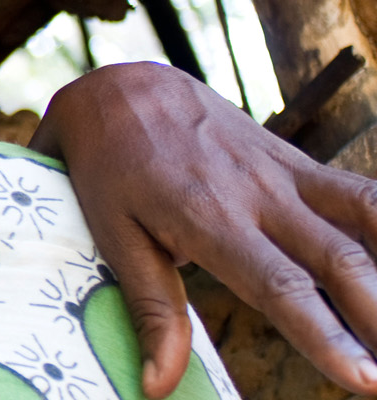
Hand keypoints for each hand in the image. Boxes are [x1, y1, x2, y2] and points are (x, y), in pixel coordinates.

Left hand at [32, 62, 376, 397]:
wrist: (119, 89)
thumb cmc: (106, 169)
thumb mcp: (112, 238)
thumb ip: (151, 309)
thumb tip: (157, 384)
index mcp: (209, 218)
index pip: (281, 287)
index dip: (325, 336)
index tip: (362, 378)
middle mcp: (259, 194)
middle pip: (340, 260)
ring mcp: (284, 173)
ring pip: (363, 217)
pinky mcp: (296, 161)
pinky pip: (357, 191)